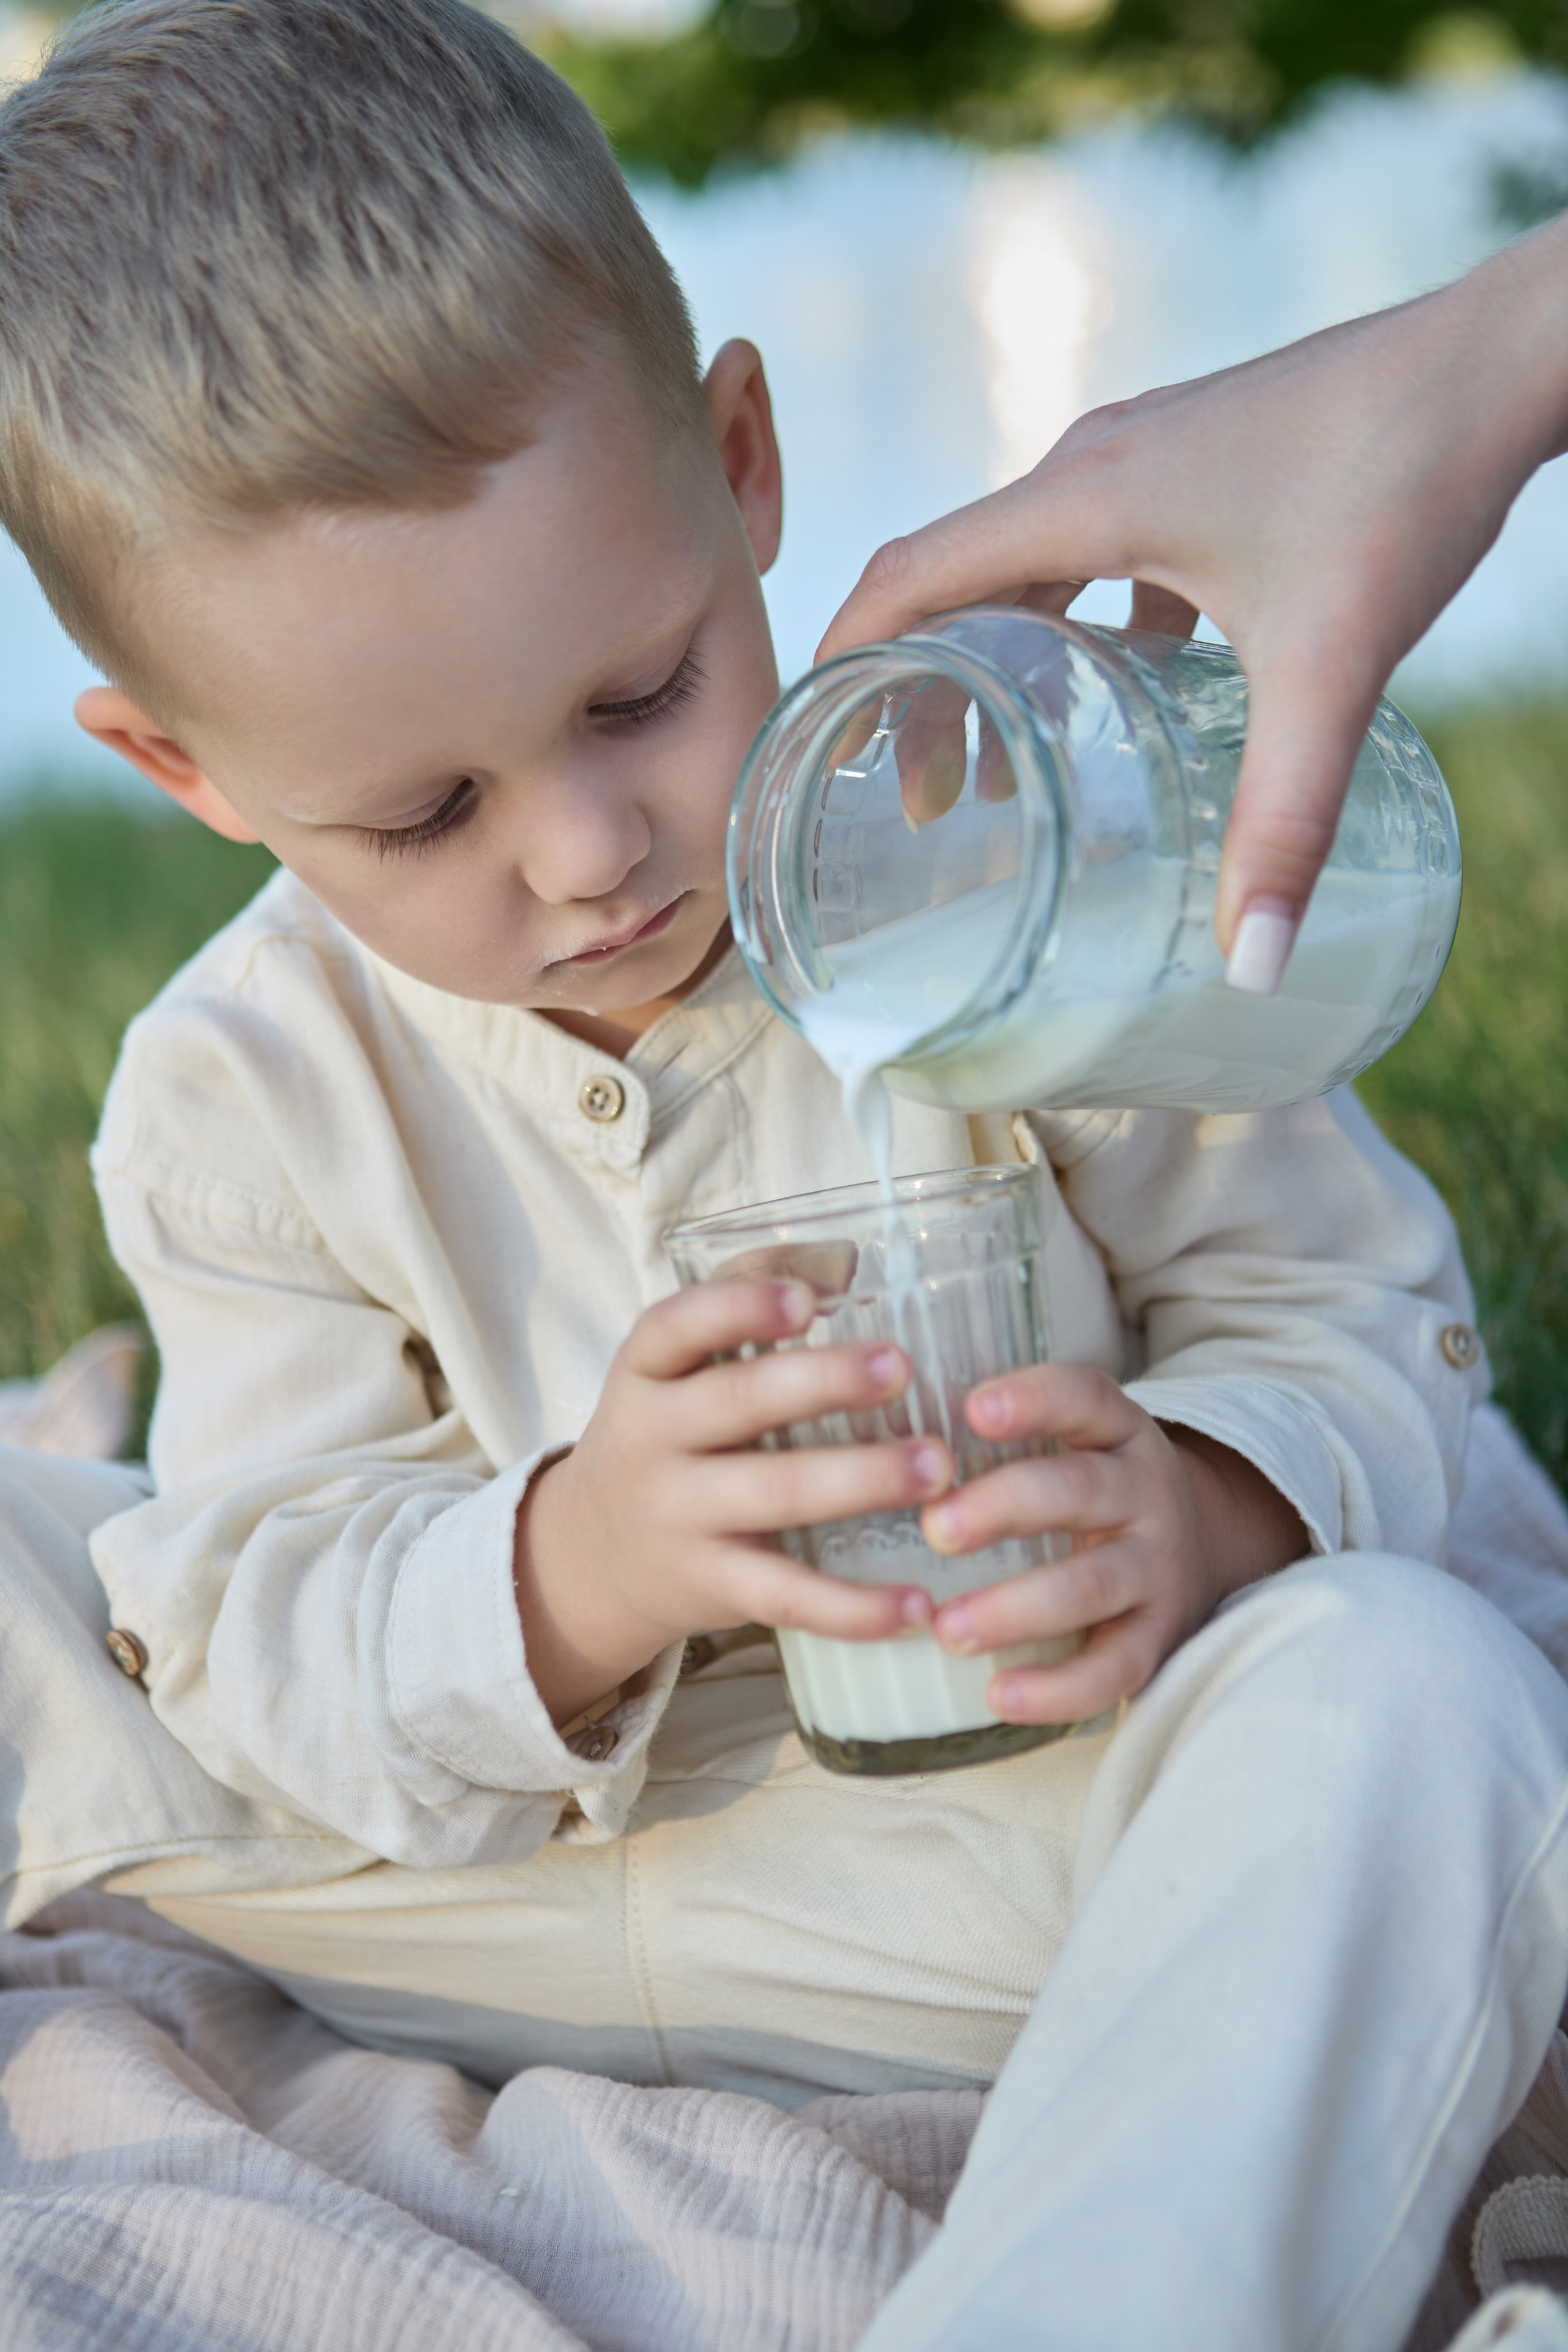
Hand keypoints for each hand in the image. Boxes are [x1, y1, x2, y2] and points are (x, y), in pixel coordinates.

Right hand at [515, 1277, 950, 1725]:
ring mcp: (679, 1518)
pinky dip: (855, 1608)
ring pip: (774, 1496)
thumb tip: (844, 1258)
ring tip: (938, 1467)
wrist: (589, 1556)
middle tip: (903, 1368)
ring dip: (862, 1479)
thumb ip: (745, 1297)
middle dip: (823, 1383)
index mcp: (645, 1373)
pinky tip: (917, 1605)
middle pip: (737, 1403)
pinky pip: (788, 1597)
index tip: (807, 1300)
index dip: (737, 1308)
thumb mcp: (675, 1366)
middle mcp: (651, 1441)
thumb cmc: (666, 1432)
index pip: (674, 1327)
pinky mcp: (711, 1586)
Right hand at [817, 215, 1567, 973]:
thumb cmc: (1403, 480)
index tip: (808, 744)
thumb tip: (1249, 963)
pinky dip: (1082, 629)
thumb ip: (1285, 818)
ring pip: (1031, 568)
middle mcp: (1096, 465)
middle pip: (957, 582)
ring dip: (998, 661)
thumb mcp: (1331, 664)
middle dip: (920, 693)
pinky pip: (1104, 553)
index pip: (908, 573)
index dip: (842, 658)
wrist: (1501, 358)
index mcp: (1085, 494)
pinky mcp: (1202, 468)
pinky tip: (1124, 700)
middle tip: (918, 805)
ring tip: (999, 770)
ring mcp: (1150, 460)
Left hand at [918, 1364, 1305, 1724]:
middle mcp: (1144, 1491)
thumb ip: (999, 1435)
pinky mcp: (1159, 1637)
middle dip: (1006, 1506)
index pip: (1085, 1397)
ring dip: (1017, 1608)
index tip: (974, 1409)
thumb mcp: (1070, 1443)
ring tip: (948, 1628)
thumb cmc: (1090, 1492)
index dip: (1035, 1400)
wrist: (1197, 1551)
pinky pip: (1115, 1668)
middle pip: (1081, 1489)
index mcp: (1115, 1432)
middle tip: (936, 1528)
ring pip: (1093, 1583)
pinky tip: (1000, 1696)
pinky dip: (1059, 1688)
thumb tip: (878, 1426)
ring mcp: (1156, 1567)